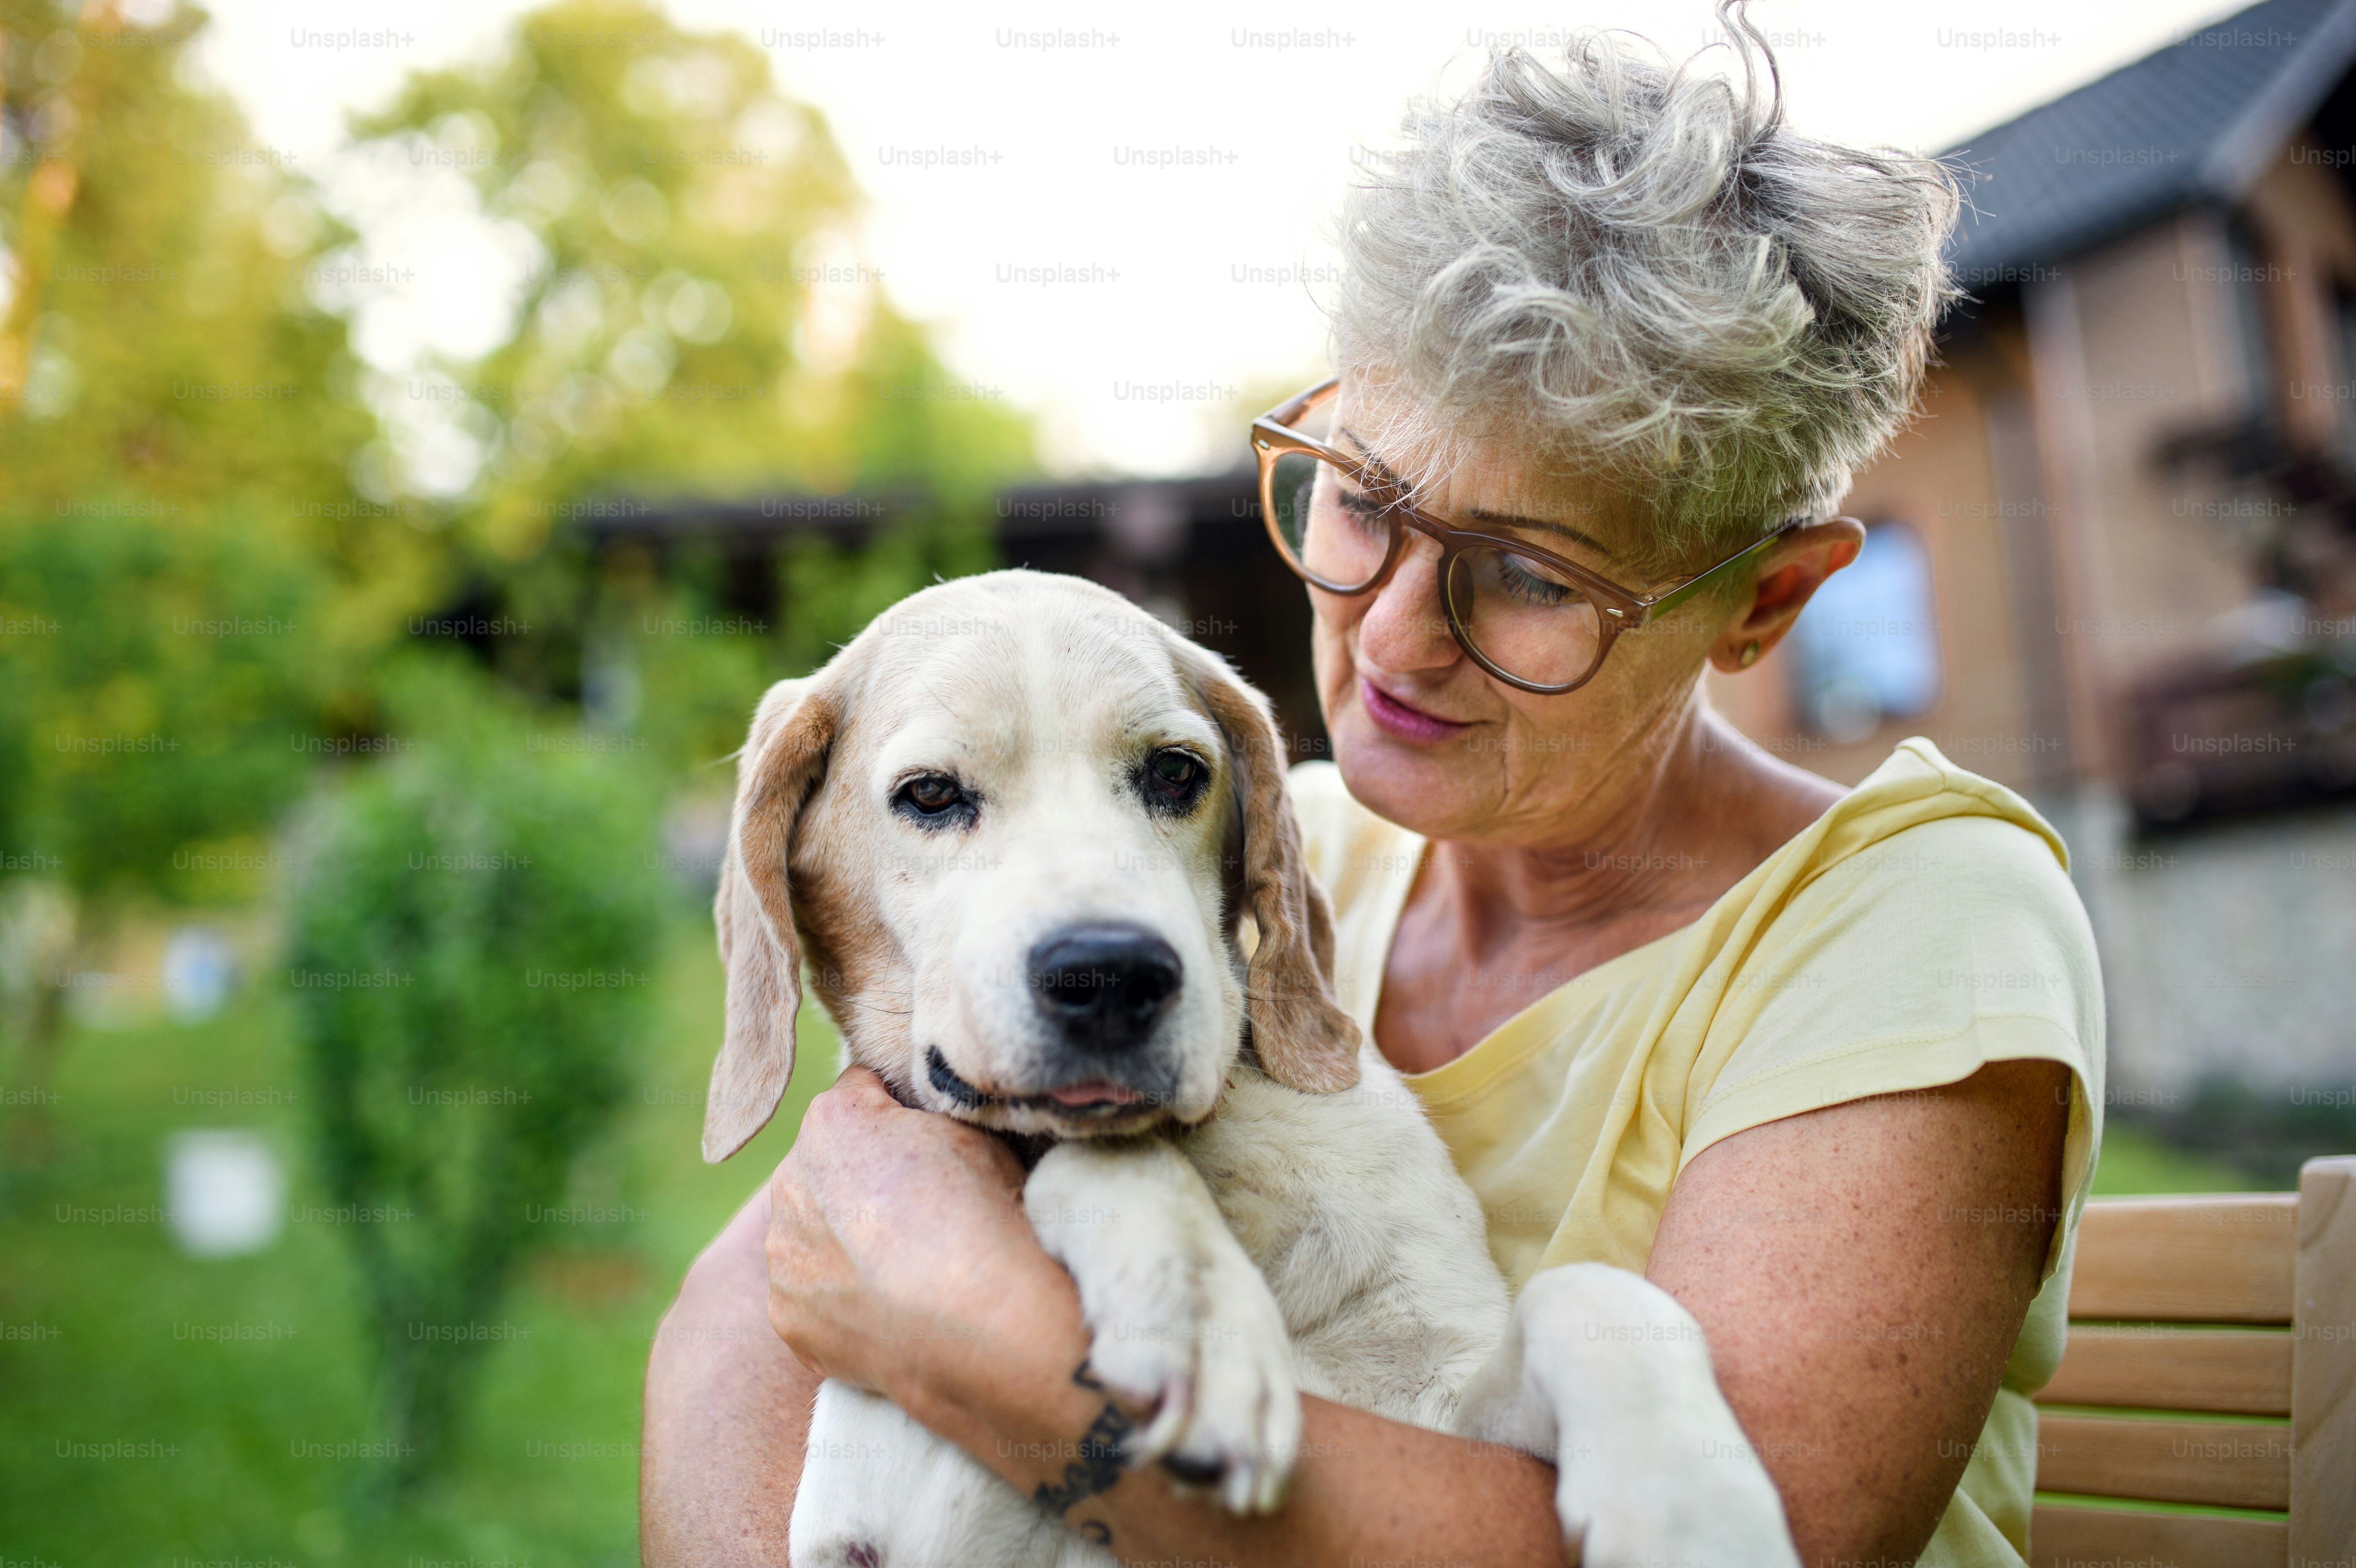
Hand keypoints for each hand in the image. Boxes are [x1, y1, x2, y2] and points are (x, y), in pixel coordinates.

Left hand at [763, 1066, 1087, 1426]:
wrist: (981, 1322)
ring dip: (840, 1240)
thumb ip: (916, 1113)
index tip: (927, 1143)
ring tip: (900, 1267)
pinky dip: (838, 1298)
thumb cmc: (982, 1215)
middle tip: (914, 1212)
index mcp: (830, 1121)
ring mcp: (782, 1256)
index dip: (897, 1112)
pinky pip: (807, 1294)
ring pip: (807, 1232)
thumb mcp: (965, 1128)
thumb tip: (908, 1118)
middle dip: (856, 1178)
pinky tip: (884, 1307)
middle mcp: (788, 1182)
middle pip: (822, 1165)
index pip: (858, 1092)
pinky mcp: (786, 1318)